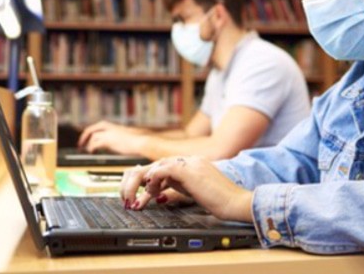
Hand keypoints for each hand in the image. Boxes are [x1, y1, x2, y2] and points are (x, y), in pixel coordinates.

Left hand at [77, 121, 148, 154]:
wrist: (142, 142)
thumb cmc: (141, 143)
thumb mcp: (132, 139)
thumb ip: (126, 140)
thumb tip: (126, 145)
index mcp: (118, 127)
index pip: (102, 125)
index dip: (95, 131)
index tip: (92, 136)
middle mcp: (113, 128)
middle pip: (95, 127)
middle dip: (87, 134)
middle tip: (82, 142)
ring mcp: (110, 134)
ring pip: (94, 136)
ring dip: (89, 143)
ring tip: (88, 150)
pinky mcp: (108, 140)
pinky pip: (95, 143)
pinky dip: (92, 147)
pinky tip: (92, 152)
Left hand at [120, 156, 253, 221]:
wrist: (236, 202)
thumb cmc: (220, 201)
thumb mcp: (192, 195)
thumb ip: (175, 191)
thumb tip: (157, 196)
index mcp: (191, 164)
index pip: (162, 167)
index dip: (147, 181)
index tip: (139, 197)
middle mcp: (189, 160)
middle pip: (155, 164)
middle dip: (137, 180)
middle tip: (127, 197)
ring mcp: (189, 163)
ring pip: (156, 165)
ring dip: (141, 183)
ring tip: (135, 199)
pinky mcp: (189, 170)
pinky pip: (163, 169)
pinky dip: (153, 180)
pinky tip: (150, 192)